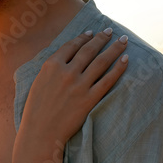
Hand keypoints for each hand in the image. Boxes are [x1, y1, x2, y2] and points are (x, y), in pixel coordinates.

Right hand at [22, 28, 127, 144]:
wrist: (40, 132)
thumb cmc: (36, 109)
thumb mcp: (38, 81)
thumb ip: (51, 68)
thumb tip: (63, 57)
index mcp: (51, 65)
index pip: (71, 45)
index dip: (83, 37)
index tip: (92, 32)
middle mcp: (66, 72)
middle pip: (88, 50)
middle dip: (101, 38)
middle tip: (110, 31)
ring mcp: (79, 85)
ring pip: (101, 61)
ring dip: (114, 48)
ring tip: (123, 40)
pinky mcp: (89, 99)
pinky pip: (108, 80)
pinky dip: (118, 68)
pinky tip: (126, 59)